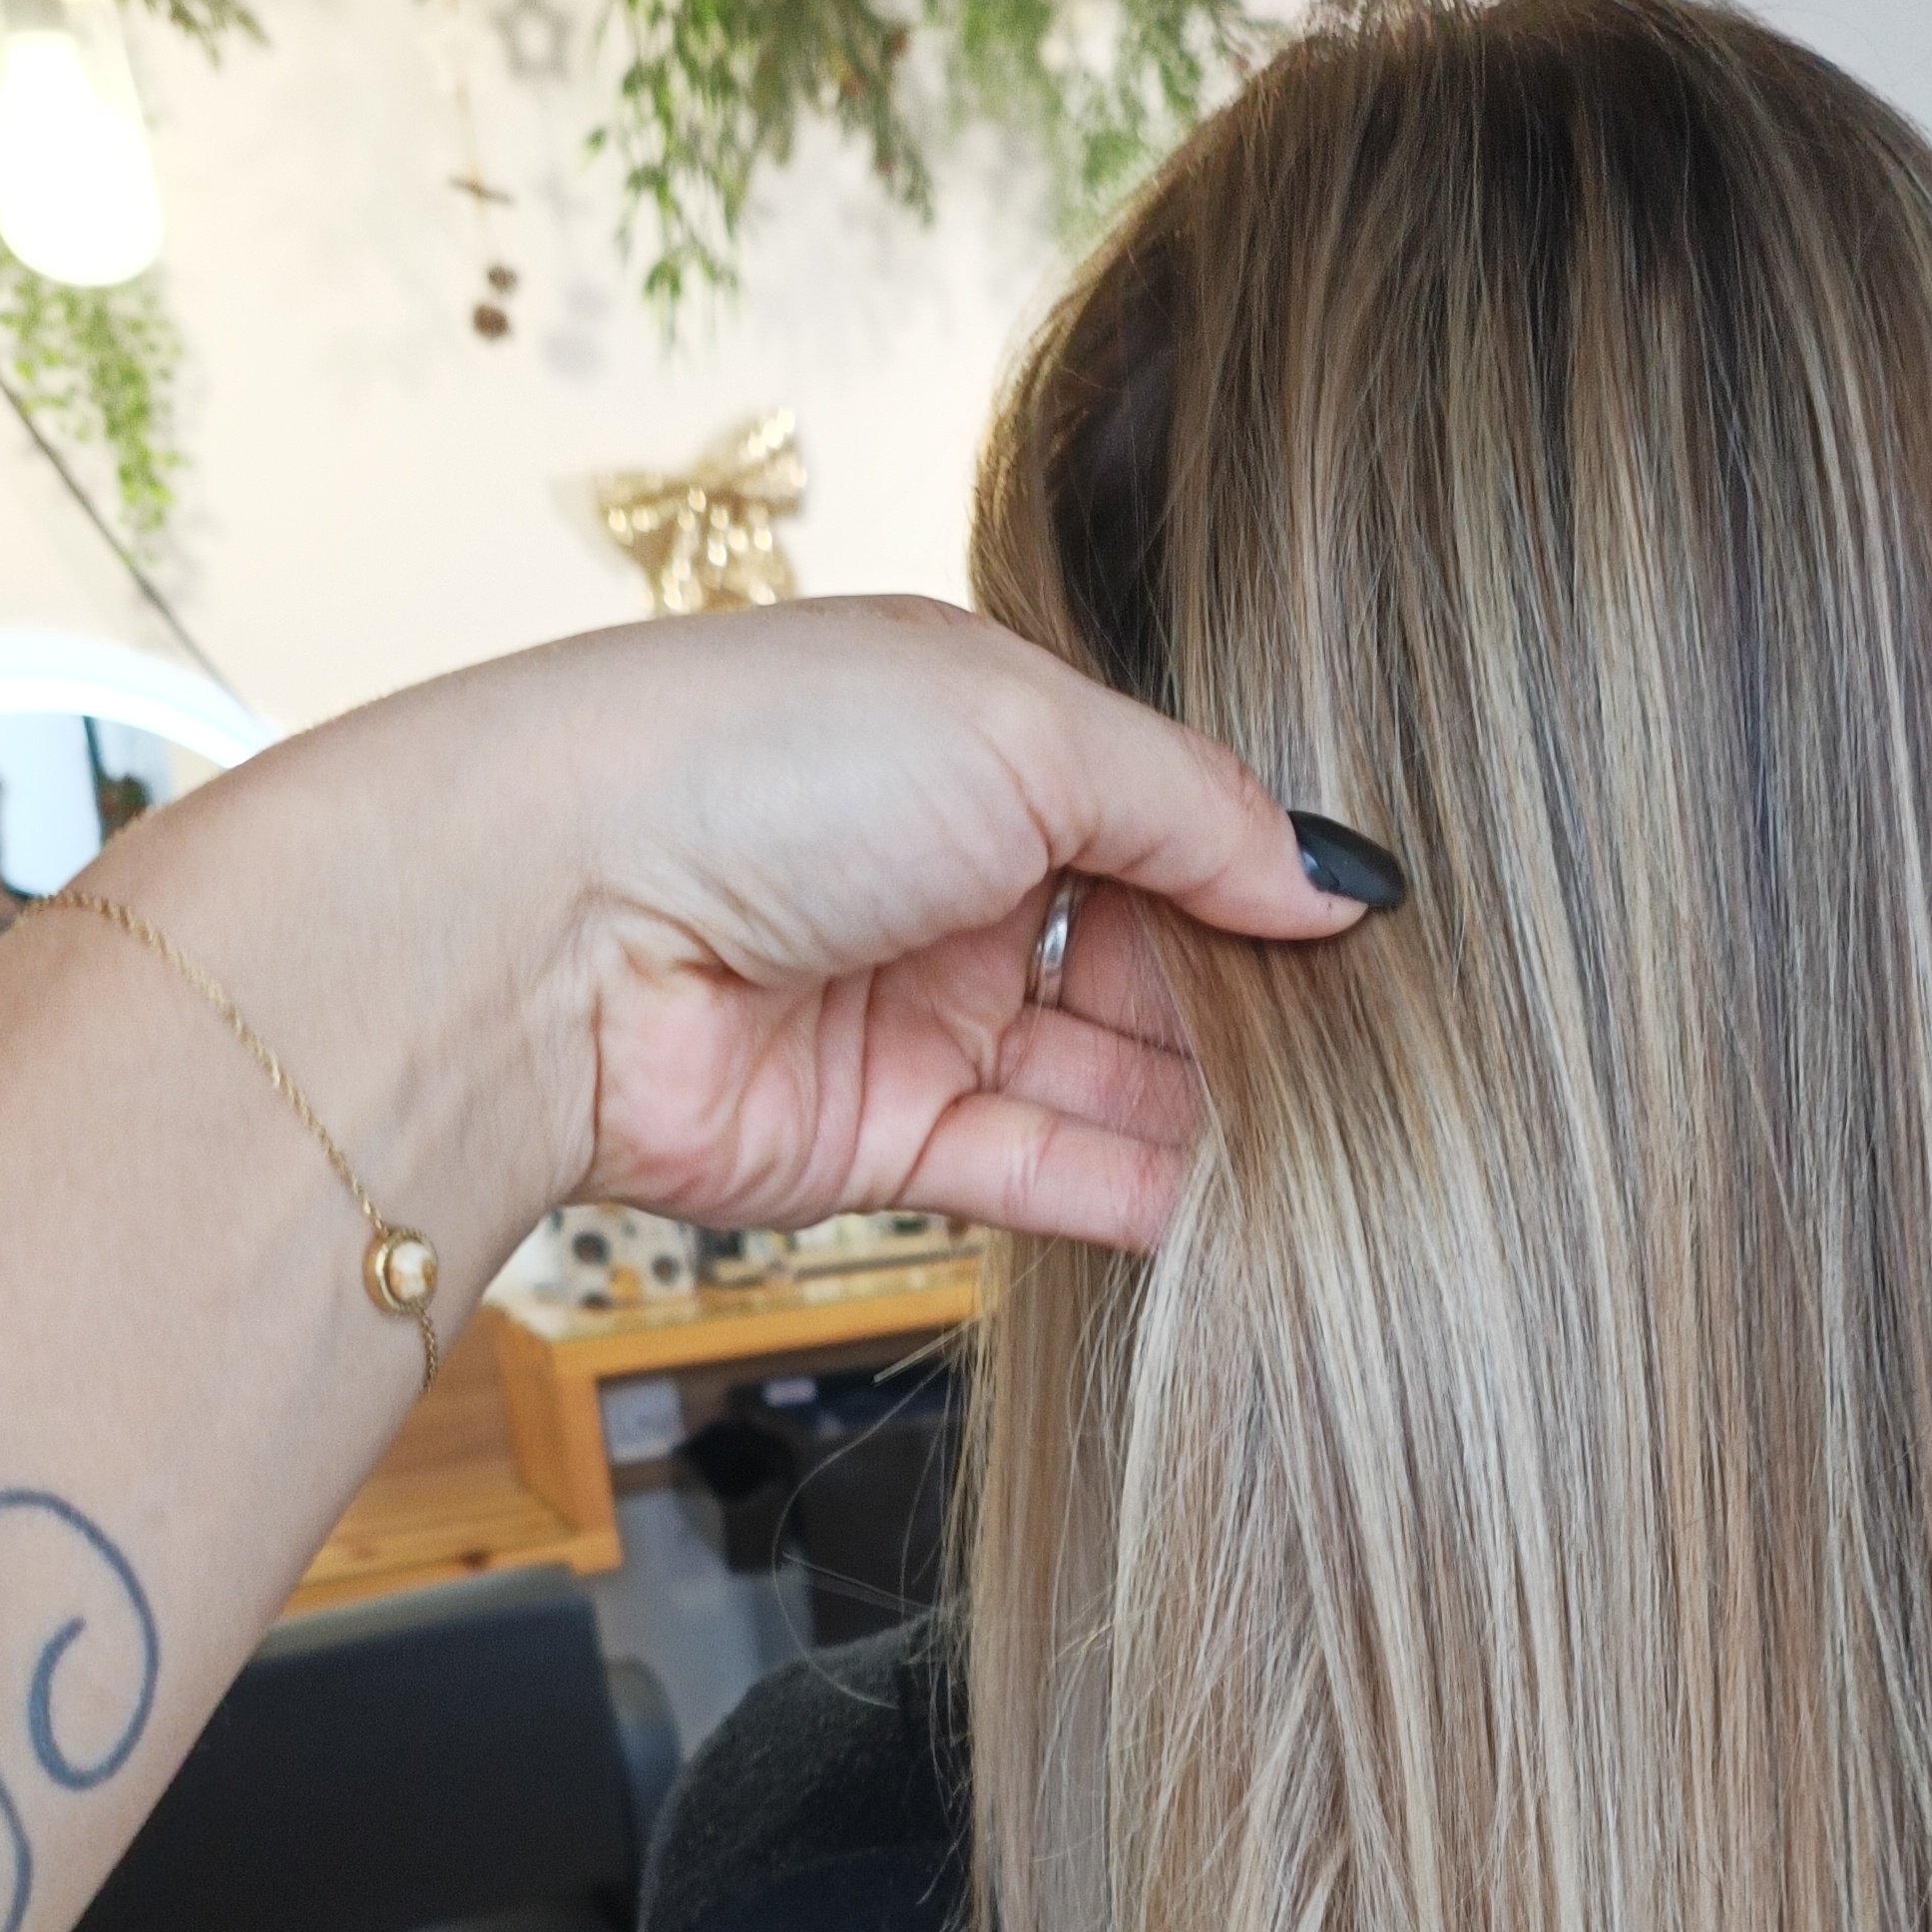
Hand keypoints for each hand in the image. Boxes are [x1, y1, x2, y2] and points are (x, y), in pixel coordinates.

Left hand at [287, 598, 1382, 1258]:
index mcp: (971, 735)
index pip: (1162, 814)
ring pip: (1105, 1074)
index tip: (1377, 935)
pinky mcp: (879, 1140)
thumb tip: (1331, 881)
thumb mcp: (1020, 727)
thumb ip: (1193, 809)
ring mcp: (913, 1009)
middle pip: (1147, 955)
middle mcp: (945, 872)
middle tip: (1389, 1056)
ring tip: (1353, 1148)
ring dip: (1218, 1111)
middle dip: (1255, 1006)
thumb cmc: (749, 763)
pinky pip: (1043, 1169)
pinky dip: (1144, 1189)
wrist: (542, 923)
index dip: (1262, 874)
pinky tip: (1248, 1204)